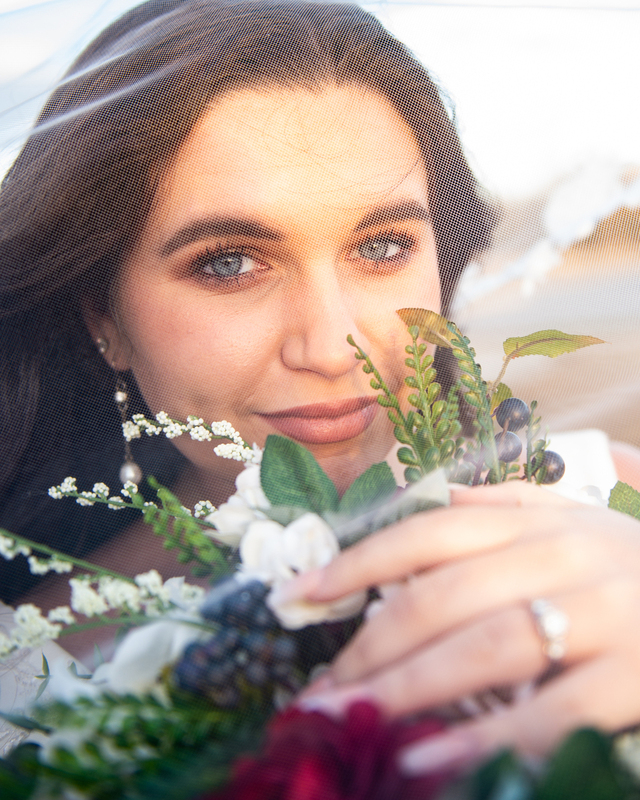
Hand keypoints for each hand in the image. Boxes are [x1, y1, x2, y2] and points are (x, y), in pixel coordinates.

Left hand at [275, 481, 639, 773]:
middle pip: (442, 594)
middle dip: (369, 644)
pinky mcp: (634, 674)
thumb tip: (421, 491)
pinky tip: (426, 758)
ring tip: (349, 720)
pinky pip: (549, 710)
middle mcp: (561, 554)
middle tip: (315, 690)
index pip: (428, 531)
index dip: (358, 560)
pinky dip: (485, 737)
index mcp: (535, 518)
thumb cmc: (629, 558)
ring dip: (406, 687)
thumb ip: (500, 501)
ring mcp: (601, 611)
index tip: (300, 594)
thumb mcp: (569, 514)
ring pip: (484, 645)